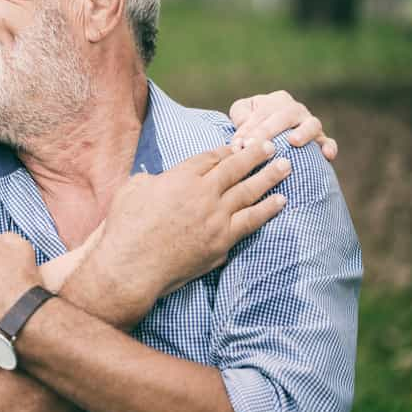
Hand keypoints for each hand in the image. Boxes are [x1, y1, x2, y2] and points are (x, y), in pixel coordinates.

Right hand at [85, 140, 290, 323]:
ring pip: (249, 192)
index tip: (237, 146)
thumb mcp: (131, 191)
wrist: (132, 265)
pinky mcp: (221, 242)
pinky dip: (268, 210)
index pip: (210, 158)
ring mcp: (216, 218)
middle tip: (271, 145)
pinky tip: (281, 201)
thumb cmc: (125, 227)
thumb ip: (150, 180)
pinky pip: (251, 221)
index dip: (225, 150)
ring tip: (286, 167)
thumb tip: (157, 180)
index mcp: (180, 177)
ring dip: (269, 177)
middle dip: (256, 154)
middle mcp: (203, 193)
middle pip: (235, 168)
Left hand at [229, 90, 336, 159]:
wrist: (270, 135)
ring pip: (312, 124)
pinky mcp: (321, 139)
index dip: (248, 129)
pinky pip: (328, 141)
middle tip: (253, 145)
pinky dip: (329, 146)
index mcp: (277, 100)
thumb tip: (244, 130)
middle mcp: (296, 110)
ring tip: (293, 141)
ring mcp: (310, 124)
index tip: (238, 144)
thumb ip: (240, 115)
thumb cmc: (252, 122)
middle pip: (284, 116)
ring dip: (303, 132)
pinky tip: (327, 155)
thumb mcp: (242, 112)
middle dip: (267, 131)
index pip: (261, 113)